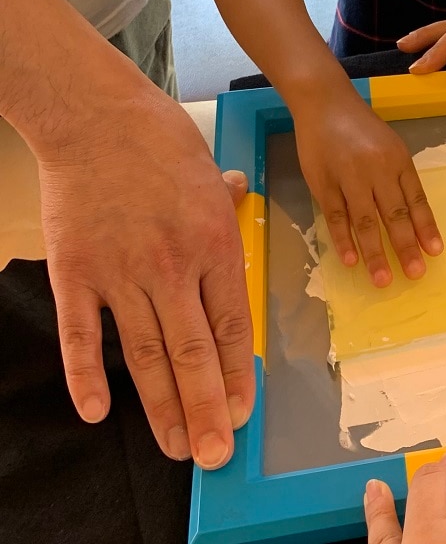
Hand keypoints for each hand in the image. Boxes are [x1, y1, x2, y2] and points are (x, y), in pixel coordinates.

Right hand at [38, 88, 254, 469]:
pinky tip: (99, 413)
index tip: (244, 413)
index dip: (237, 376)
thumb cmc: (161, 140)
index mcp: (215, 245)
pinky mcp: (76, 274)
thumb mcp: (212, 170)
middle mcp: (174, 267)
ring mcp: (123, 274)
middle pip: (193, 354)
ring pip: (147, 356)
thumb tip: (244, 195)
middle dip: (207, 410)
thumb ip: (228, 200)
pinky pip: (83, 336)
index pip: (231, 327)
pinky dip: (88, 377)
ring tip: (178, 446)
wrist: (97, 117)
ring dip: (162, 407)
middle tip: (215, 454)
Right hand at [292, 81, 442, 284]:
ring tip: (383, 280)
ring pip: (365, 221)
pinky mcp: (323, 183)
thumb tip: (413, 219)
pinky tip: (352, 261)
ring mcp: (349, 177)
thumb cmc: (361, 128)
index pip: (416, 199)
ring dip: (376, 252)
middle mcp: (377, 170)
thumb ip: (399, 179)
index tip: (435, 251)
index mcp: (398, 160)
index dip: (426, 227)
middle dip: (406, 246)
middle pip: (394, 214)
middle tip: (415, 274)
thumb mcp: (390, 146)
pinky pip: (336, 216)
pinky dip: (344, 240)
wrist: (325, 104)